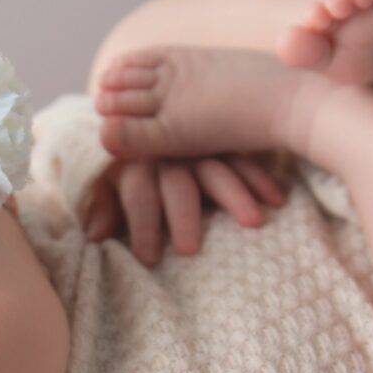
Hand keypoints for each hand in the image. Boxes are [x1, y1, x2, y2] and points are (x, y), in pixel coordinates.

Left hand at [82, 152, 290, 266]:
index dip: (141, 224)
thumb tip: (95, 234)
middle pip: (177, 181)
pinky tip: (277, 199)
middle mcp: (169, 152)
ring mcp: (200, 146)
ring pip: (217, 169)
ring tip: (253, 222)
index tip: (148, 259)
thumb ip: (104, 205)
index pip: (138, 191)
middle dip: (182, 215)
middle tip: (190, 249)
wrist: (144, 113)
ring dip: (235, 195)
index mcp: (136, 160)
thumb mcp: (108, 180)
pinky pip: (245, 161)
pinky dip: (261, 179)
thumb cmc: (127, 165)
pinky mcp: (225, 145)